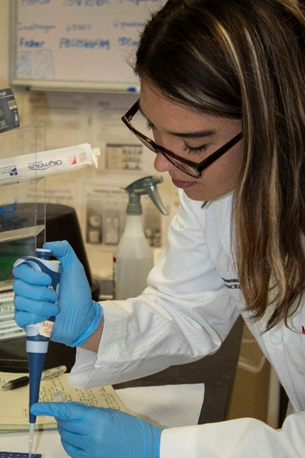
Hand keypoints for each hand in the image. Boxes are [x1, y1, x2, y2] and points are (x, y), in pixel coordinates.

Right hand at [13, 241, 102, 346]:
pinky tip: (47, 317)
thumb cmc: (78, 293)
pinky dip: (35, 316)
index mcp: (37, 275)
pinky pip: (20, 317)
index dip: (31, 275)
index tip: (48, 279)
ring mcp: (26, 305)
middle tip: (55, 295)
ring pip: (20, 301)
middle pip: (18, 285)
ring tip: (55, 307)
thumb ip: (64, 251)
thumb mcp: (75, 267)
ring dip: (41, 305)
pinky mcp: (27, 320)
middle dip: (39, 292)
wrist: (83, 317)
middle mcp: (29, 288)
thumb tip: (47, 245)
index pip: (20, 269)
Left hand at [31, 401, 161, 457]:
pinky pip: (72, 450)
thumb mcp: (108, 413)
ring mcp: (90, 451)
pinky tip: (76, 436)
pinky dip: (70, 441)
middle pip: (65, 425)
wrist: (144, 448)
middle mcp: (91, 437)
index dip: (49, 409)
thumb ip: (87, 412)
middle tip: (66, 411)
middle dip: (62, 417)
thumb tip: (69, 409)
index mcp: (96, 420)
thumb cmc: (130, 427)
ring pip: (66, 439)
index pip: (67, 413)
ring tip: (75, 424)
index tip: (36, 407)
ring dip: (66, 429)